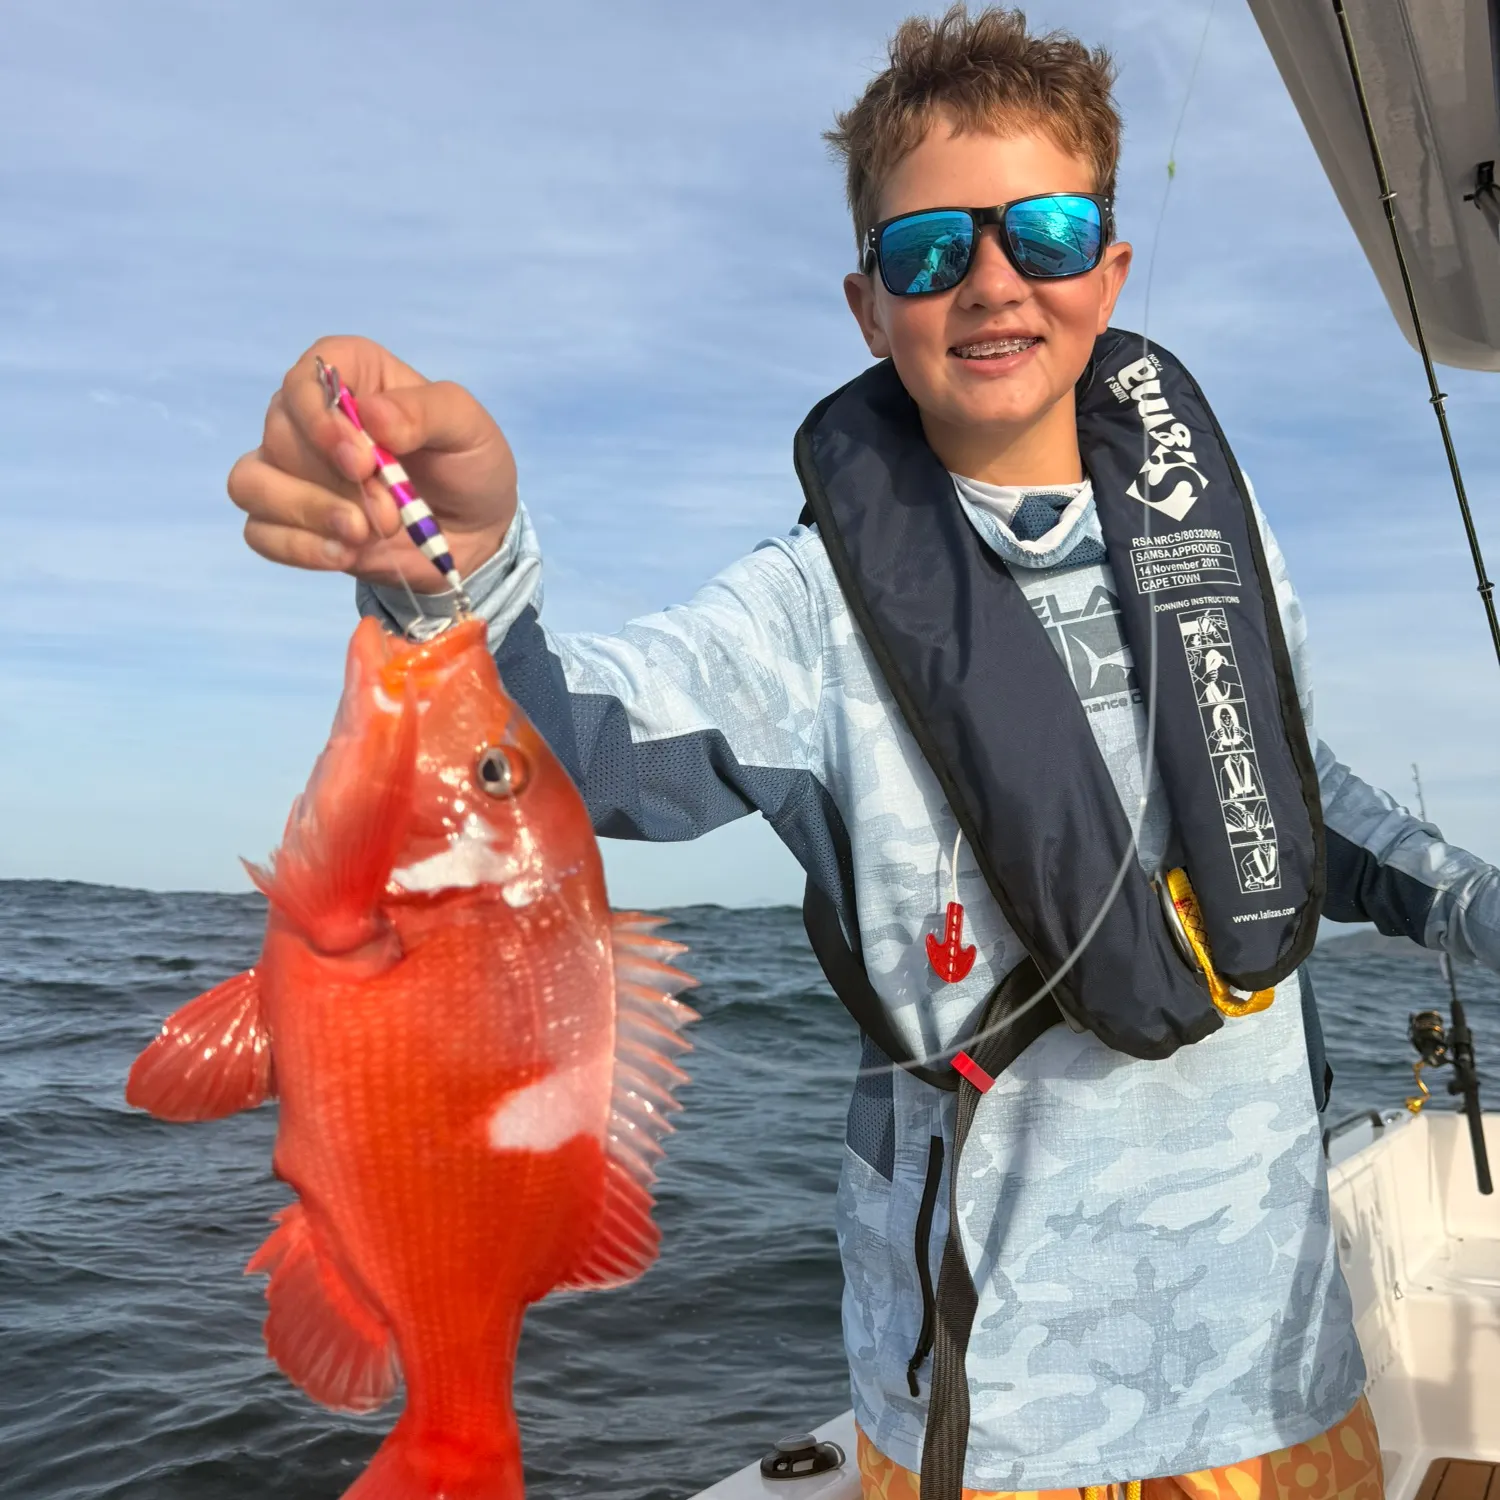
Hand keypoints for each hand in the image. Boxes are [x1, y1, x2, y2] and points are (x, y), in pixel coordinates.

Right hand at [228, 337, 517, 590]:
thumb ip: (426, 412)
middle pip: (280, 433)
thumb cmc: (469, 467)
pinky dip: (298, 547)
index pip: (306, 375)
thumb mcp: (469, 429)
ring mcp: (294, 471)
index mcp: (354, 374)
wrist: (476, 535)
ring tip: (361, 534)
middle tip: (387, 511)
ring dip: (307, 512)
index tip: (361, 457)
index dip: (320, 415)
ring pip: (254, 482)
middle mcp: (312, 416)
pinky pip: (259, 531)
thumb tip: (372, 415)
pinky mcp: (291, 522)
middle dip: (334, 480)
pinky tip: (343, 554)